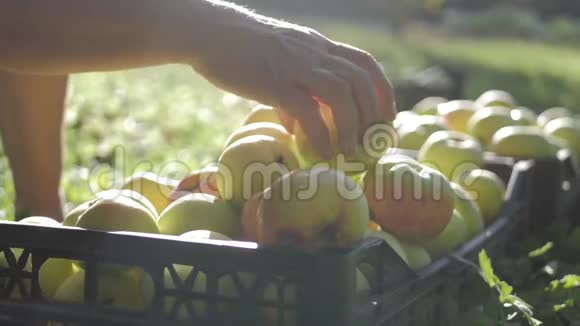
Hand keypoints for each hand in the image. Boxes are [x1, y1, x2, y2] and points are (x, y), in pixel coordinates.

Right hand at [190, 2, 395, 158]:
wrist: (209, 33)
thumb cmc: (240, 50)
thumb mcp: (277, 63)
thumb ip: (293, 92)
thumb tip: (297, 126)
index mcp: (317, 47)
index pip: (363, 62)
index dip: (382, 89)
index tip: (385, 115)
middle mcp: (313, 53)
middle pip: (359, 79)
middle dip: (373, 111)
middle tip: (371, 140)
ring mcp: (295, 67)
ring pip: (340, 94)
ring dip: (351, 126)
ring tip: (349, 152)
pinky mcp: (274, 83)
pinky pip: (307, 111)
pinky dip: (321, 135)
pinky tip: (322, 153)